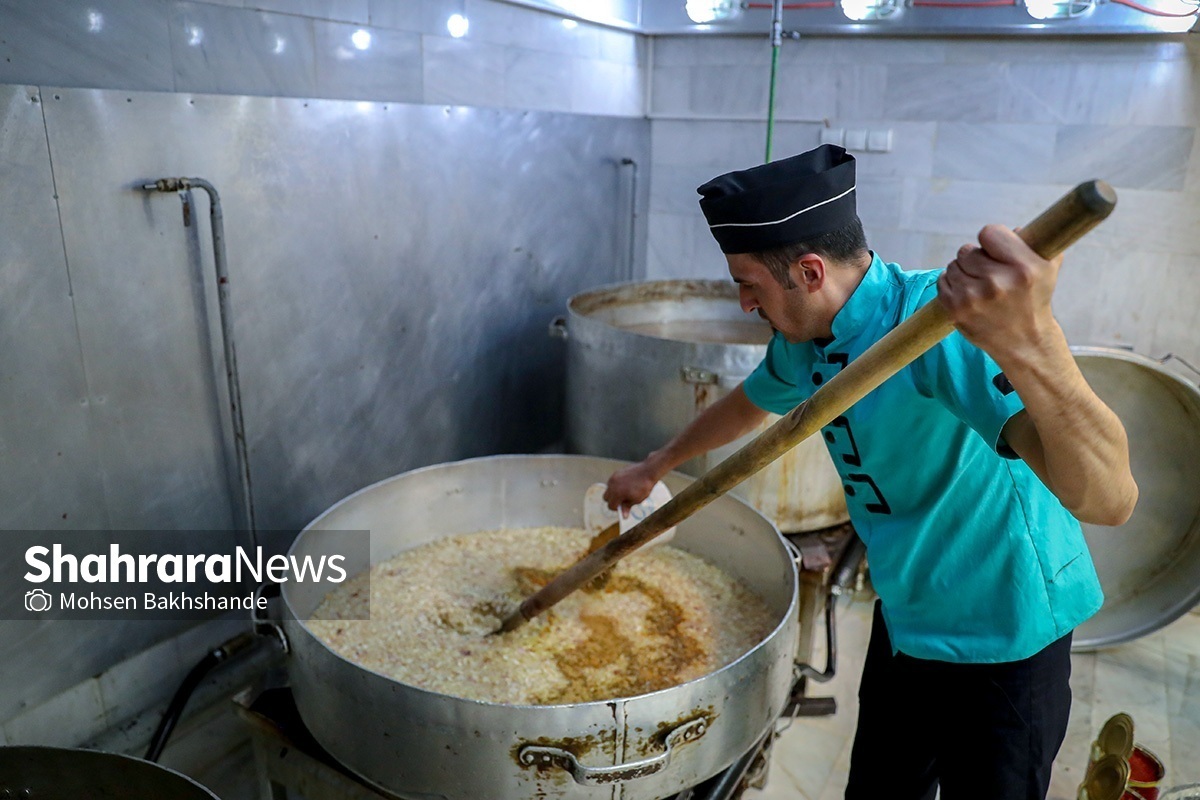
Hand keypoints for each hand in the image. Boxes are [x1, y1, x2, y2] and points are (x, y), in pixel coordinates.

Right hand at [603, 460, 660, 516]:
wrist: (648, 471)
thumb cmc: (644, 487)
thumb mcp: (637, 500)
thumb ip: (627, 507)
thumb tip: (623, 515)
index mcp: (617, 494)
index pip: (610, 506)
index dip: (617, 509)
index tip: (623, 507)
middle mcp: (612, 485)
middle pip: (606, 497)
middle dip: (612, 501)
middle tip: (622, 501)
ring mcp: (613, 477)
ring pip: (608, 489)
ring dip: (613, 493)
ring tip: (624, 492)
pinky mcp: (617, 472)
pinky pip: (612, 482)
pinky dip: (616, 485)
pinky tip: (625, 485)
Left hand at [937, 224, 1065, 364]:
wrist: (1024, 343)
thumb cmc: (1034, 300)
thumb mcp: (1047, 268)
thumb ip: (1035, 242)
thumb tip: (1016, 229)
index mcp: (1024, 268)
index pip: (989, 232)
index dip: (992, 240)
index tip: (997, 251)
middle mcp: (998, 283)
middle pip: (967, 250)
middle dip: (976, 259)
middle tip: (990, 274)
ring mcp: (974, 298)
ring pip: (953, 265)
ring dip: (963, 272)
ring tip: (980, 286)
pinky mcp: (956, 310)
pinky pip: (943, 281)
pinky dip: (952, 284)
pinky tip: (968, 294)